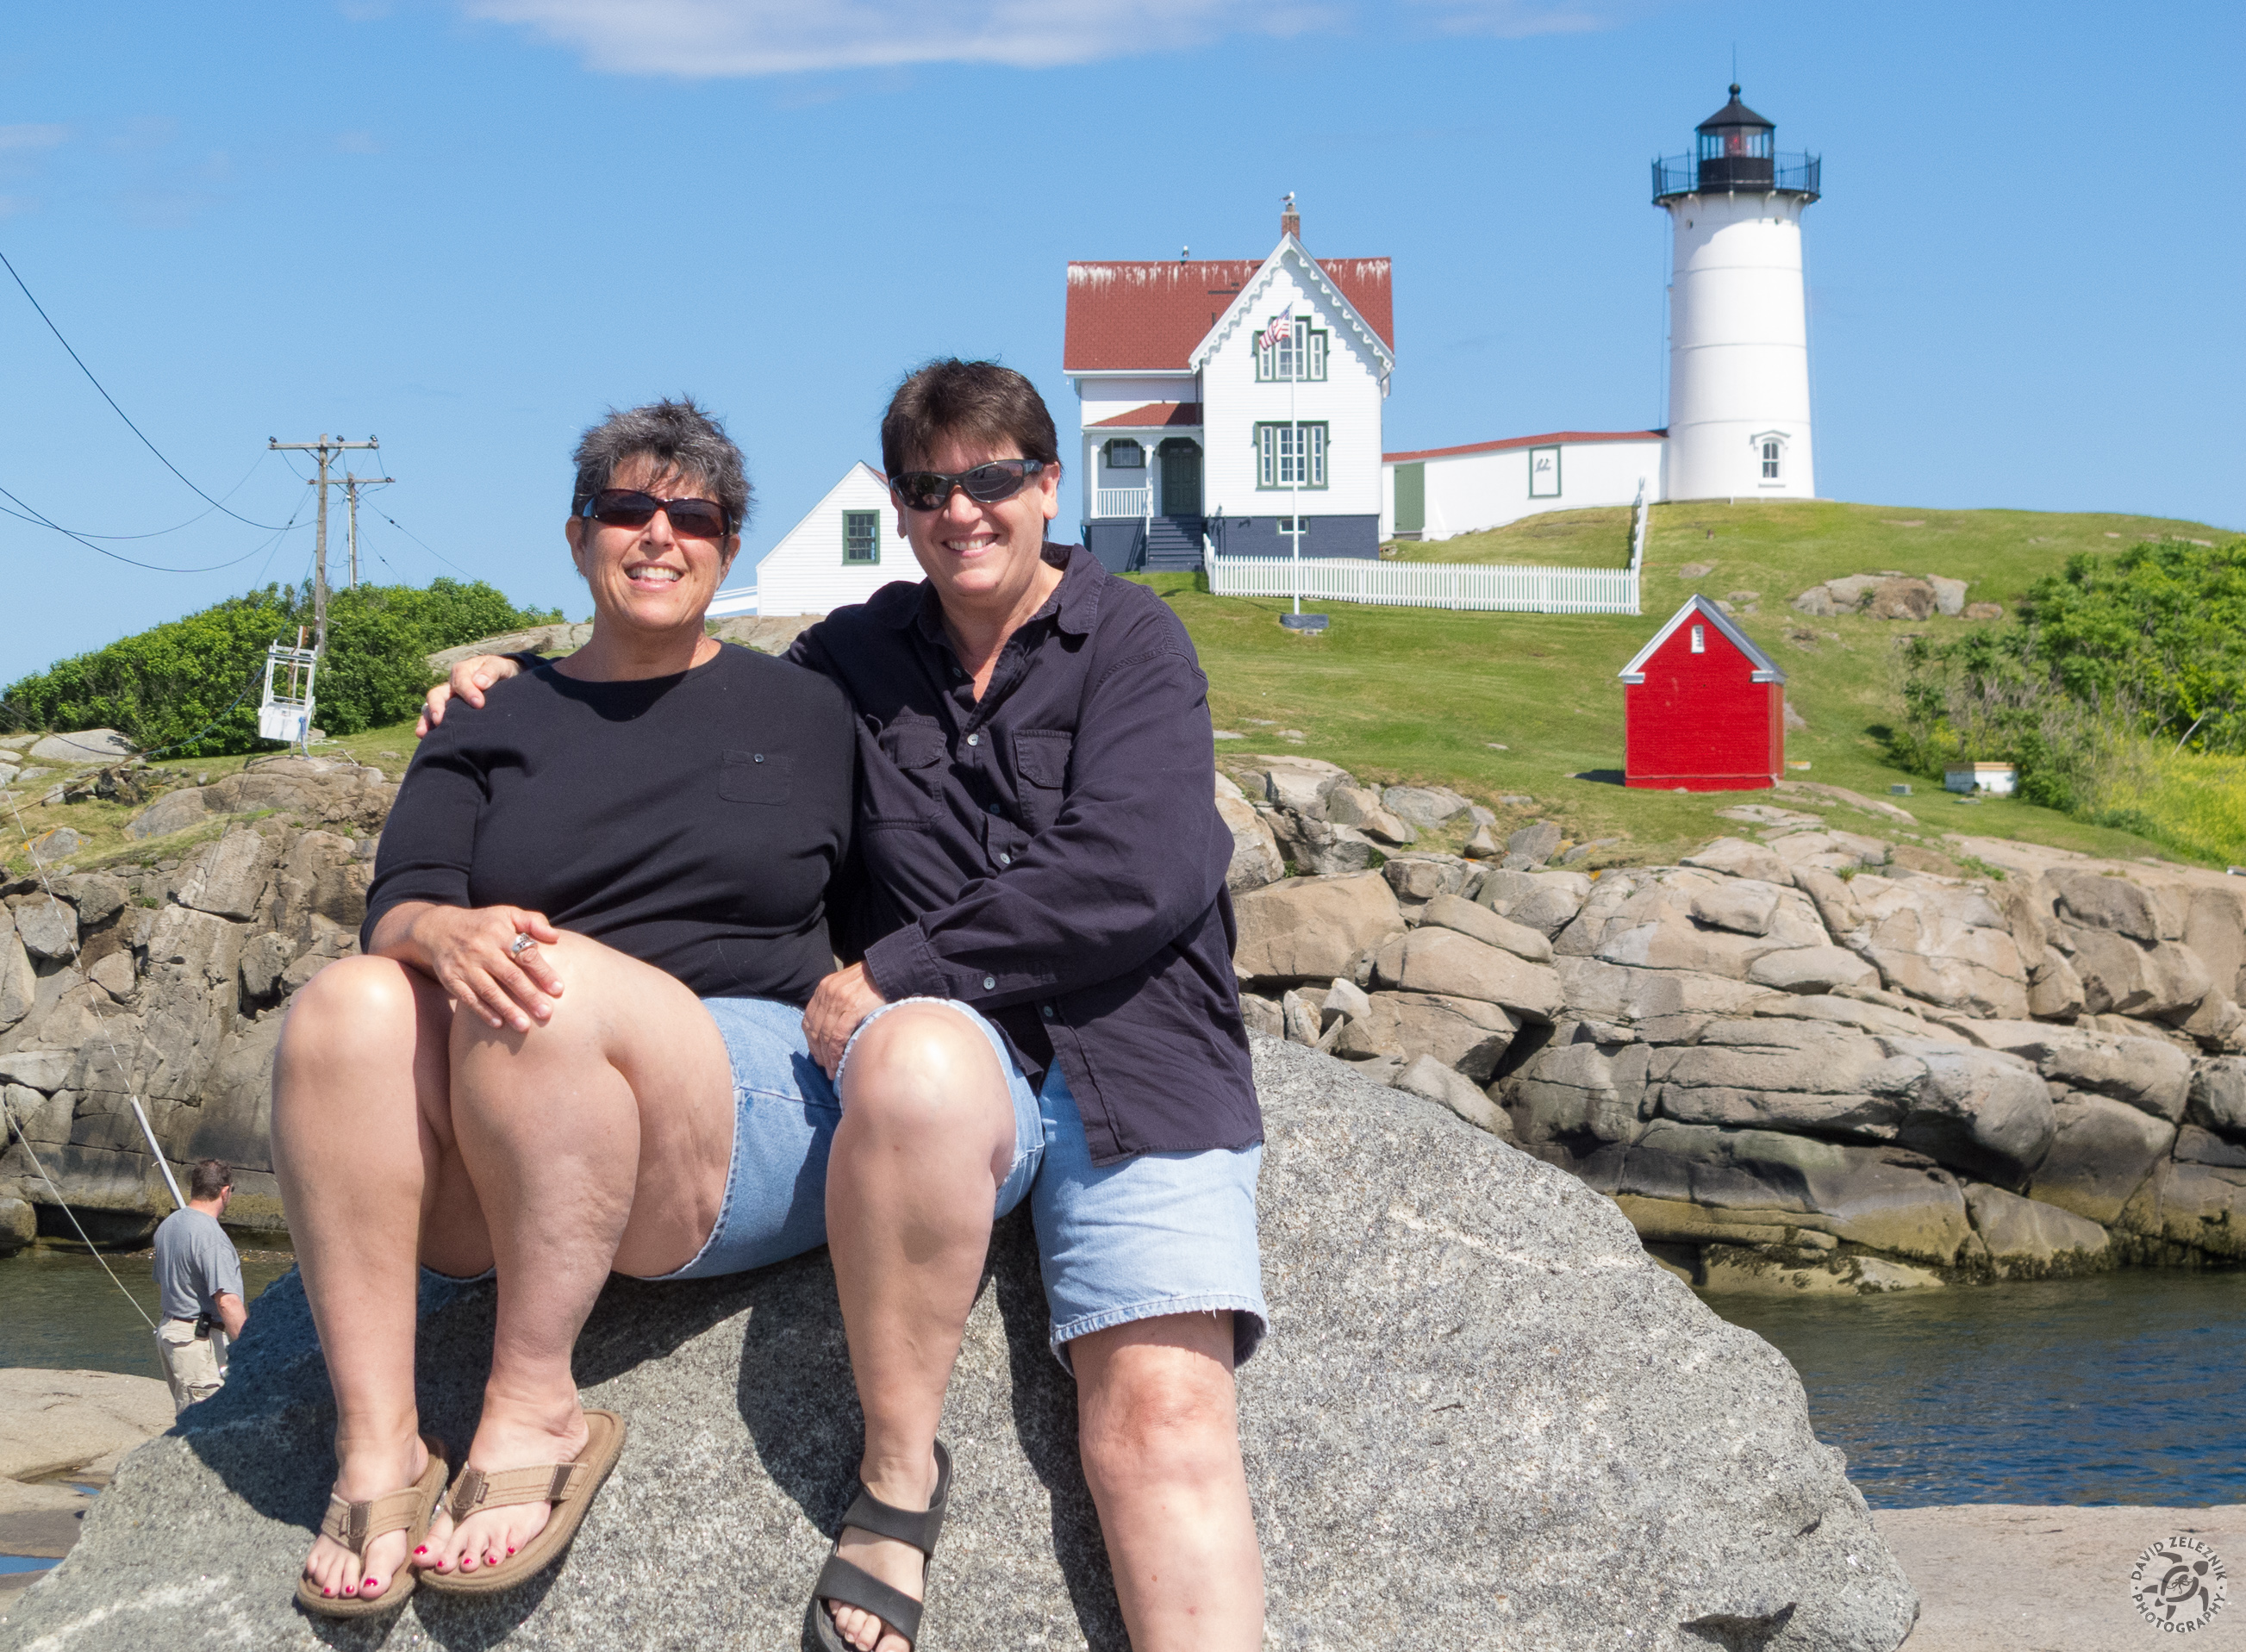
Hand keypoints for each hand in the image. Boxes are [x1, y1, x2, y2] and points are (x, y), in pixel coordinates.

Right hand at [408, 905, 564, 1031]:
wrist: (439, 930)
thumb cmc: (484, 924)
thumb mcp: (507, 914)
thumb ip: (533, 922)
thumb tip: (556, 937)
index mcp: (499, 933)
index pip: (525, 954)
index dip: (542, 972)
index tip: (558, 989)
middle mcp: (481, 950)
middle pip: (509, 975)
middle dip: (529, 996)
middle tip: (546, 1013)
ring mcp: (465, 966)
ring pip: (489, 991)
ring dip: (507, 1009)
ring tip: (525, 1026)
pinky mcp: (450, 979)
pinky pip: (469, 998)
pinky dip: (483, 1012)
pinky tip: (498, 1024)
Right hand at [417, 654, 522, 736]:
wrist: (503, 678)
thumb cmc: (500, 671)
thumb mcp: (499, 666)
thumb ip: (491, 672)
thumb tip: (479, 683)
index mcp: (462, 671)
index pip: (460, 681)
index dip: (468, 692)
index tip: (479, 704)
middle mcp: (450, 685)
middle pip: (436, 694)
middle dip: (437, 707)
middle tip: (440, 720)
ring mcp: (448, 699)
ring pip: (430, 708)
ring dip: (426, 720)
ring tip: (423, 733)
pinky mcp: (450, 712)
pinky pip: (435, 719)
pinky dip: (429, 728)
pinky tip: (427, 739)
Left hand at [804, 962, 887, 1077]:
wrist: (889, 969)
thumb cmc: (872, 981)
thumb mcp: (847, 986)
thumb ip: (836, 1002)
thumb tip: (833, 1028)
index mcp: (823, 989)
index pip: (809, 1019)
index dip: (811, 1040)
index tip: (817, 1055)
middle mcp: (827, 993)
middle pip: (815, 1029)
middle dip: (818, 1052)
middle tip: (825, 1067)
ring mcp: (838, 1000)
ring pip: (824, 1035)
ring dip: (826, 1056)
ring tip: (832, 1070)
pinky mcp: (852, 1008)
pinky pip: (838, 1035)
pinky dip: (835, 1051)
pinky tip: (838, 1062)